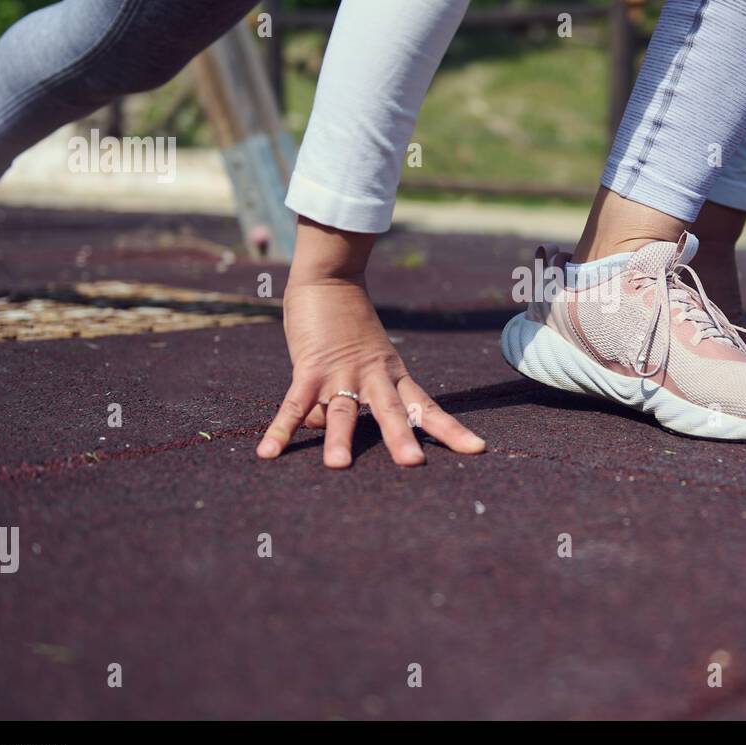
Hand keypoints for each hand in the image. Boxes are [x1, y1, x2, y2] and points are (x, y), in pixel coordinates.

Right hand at [255, 220, 485, 467]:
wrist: (331, 278)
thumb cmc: (348, 325)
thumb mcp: (363, 361)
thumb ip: (348, 397)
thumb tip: (322, 428)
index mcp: (393, 375)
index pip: (427, 406)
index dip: (450, 429)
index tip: (477, 450)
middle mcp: (373, 376)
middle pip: (391, 410)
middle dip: (400, 437)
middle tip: (413, 464)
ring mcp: (340, 371)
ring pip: (343, 410)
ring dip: (339, 438)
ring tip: (339, 466)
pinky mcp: (309, 367)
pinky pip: (294, 403)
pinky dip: (281, 428)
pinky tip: (268, 452)